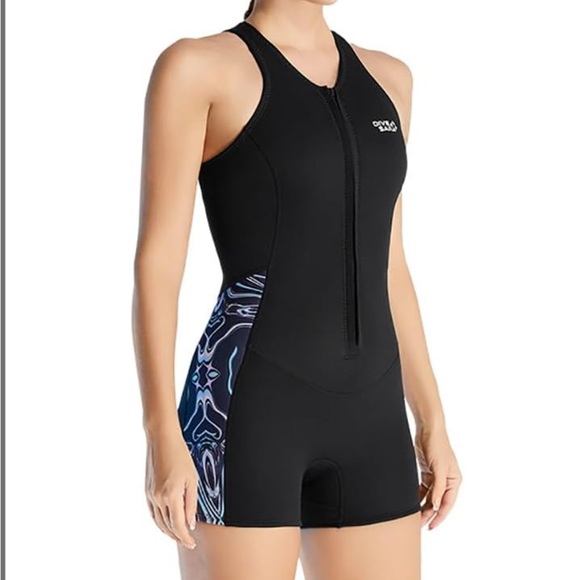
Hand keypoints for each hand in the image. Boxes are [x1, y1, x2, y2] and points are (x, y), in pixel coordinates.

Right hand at [145, 427, 197, 548]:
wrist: (162, 440)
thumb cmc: (180, 455)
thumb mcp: (192, 479)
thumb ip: (191, 503)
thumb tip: (190, 523)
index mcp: (171, 495)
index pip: (178, 525)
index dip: (185, 537)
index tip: (191, 543)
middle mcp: (158, 498)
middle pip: (167, 526)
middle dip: (178, 536)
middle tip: (188, 541)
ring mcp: (150, 495)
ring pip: (158, 521)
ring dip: (168, 531)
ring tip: (178, 535)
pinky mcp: (147, 490)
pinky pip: (153, 512)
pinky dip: (160, 521)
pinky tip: (167, 522)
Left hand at [415, 425, 461, 529]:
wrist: (428, 429)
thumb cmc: (437, 445)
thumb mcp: (439, 468)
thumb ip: (438, 488)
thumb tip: (438, 506)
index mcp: (454, 481)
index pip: (447, 504)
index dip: (439, 517)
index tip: (431, 526)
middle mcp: (447, 480)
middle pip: (438, 502)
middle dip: (429, 513)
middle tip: (418, 525)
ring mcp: (437, 476)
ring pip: (430, 496)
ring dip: (423, 506)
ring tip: (414, 517)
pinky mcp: (428, 472)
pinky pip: (423, 488)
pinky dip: (418, 495)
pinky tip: (411, 502)